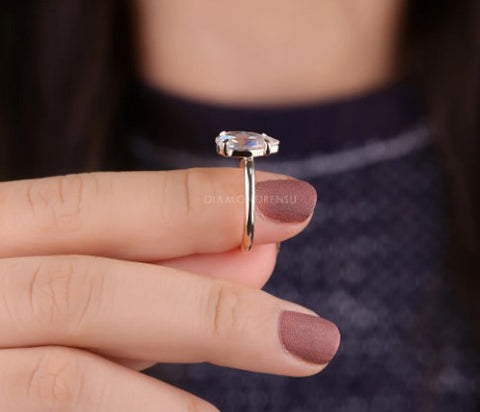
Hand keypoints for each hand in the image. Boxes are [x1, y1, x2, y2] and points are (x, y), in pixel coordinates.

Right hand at [0, 168, 339, 410]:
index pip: (94, 206)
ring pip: (65, 374)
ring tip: (268, 387)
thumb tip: (255, 255)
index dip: (196, 203)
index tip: (294, 201)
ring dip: (172, 390)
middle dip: (210, 311)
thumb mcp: (68, 286)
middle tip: (315, 337)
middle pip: (89, 289)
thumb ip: (151, 274)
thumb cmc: (5, 319)